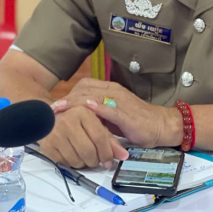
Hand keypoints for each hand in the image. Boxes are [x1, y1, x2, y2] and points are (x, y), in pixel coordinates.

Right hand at [39, 105, 128, 168]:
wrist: (49, 119)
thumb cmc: (78, 122)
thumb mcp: (96, 125)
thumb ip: (111, 140)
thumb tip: (124, 156)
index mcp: (83, 111)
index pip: (99, 137)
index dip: (107, 152)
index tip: (109, 161)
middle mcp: (68, 120)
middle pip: (88, 151)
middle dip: (95, 160)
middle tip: (96, 160)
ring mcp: (55, 133)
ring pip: (77, 160)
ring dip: (84, 163)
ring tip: (85, 156)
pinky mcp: (47, 145)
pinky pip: (65, 163)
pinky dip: (72, 164)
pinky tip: (73, 155)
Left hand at [51, 79, 182, 147]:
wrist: (161, 125)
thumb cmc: (137, 121)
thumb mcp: (113, 116)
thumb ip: (98, 113)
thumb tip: (79, 117)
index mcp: (111, 90)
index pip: (85, 86)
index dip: (69, 94)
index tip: (55, 105)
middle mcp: (114, 92)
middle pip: (85, 89)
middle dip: (67, 99)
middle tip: (51, 108)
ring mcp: (121, 101)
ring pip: (94, 97)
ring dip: (75, 102)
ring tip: (61, 108)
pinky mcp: (128, 114)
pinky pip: (111, 108)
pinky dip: (98, 107)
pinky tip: (87, 108)